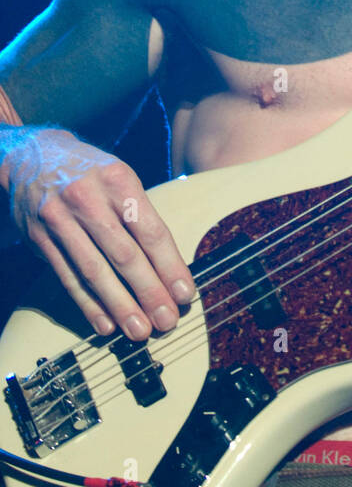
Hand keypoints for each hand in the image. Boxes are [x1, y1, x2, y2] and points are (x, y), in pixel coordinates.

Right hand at [3, 127, 194, 339]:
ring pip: (95, 271)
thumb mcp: (119, 178)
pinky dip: (88, 304)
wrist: (31, 155)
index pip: (151, 230)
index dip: (170, 266)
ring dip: (120, 306)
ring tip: (140, 331)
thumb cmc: (89, 172)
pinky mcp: (41, 238)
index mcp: (118, 180)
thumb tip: (168, 265)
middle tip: (167, 320)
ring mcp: (61, 219)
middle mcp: (88, 199)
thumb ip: (140, 215)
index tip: (185, 293)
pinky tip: (105, 323)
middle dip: (149, 292)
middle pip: (124, 255)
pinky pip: (67, 277)